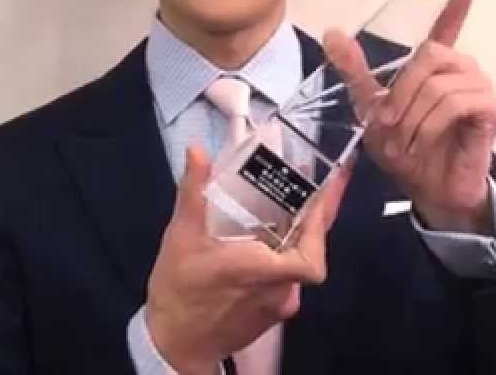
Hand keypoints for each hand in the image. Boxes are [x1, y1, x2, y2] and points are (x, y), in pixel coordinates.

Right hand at [145, 147, 352, 373]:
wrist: (174, 345)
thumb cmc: (179, 292)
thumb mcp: (181, 237)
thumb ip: (194, 192)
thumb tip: (197, 150)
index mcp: (264, 273)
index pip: (312, 257)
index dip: (321, 226)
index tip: (320, 194)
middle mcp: (280, 292)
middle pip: (309, 253)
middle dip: (311, 219)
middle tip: (310, 185)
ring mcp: (278, 306)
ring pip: (297, 265)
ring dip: (296, 238)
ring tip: (287, 206)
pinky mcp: (271, 314)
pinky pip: (286, 278)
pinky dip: (283, 256)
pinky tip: (267, 240)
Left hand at [324, 0, 495, 234]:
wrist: (429, 189)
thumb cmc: (405, 148)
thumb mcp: (370, 108)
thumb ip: (356, 71)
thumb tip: (332, 32)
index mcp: (435, 62)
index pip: (453, 13)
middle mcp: (461, 65)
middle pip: (427, 55)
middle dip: (402, 94)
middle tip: (394, 126)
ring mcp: (480, 84)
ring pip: (438, 81)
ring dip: (414, 116)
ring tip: (411, 140)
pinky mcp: (491, 107)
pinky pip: (456, 101)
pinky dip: (433, 125)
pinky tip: (430, 144)